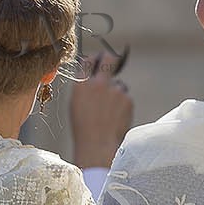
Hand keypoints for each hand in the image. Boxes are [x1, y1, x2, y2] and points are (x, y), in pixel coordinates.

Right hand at [70, 51, 133, 169]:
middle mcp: (98, 84)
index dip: (95, 59)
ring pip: (119, 84)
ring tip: (109, 113)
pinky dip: (123, 106)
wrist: (98, 145)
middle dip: (112, 59)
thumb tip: (94, 77)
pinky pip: (126, 97)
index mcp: (81, 85)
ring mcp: (114, 90)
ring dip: (117, 93)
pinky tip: (116, 118)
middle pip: (109, 59)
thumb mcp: (76, 105)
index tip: (98, 59)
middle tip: (114, 62)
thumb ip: (85, 88)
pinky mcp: (126, 99)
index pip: (89, 60)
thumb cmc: (84, 129)